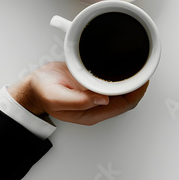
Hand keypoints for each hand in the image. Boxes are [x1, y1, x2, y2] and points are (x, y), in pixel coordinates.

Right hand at [8, 62, 147, 125]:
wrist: (34, 86)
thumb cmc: (42, 92)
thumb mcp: (57, 97)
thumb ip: (79, 101)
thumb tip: (103, 100)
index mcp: (92, 113)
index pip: (124, 105)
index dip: (137, 92)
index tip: (143, 79)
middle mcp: (97, 107)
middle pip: (127, 98)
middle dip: (138, 85)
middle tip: (145, 69)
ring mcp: (96, 97)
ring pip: (122, 91)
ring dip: (131, 80)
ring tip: (139, 66)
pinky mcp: (93, 86)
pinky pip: (114, 83)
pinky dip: (122, 76)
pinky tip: (124, 67)